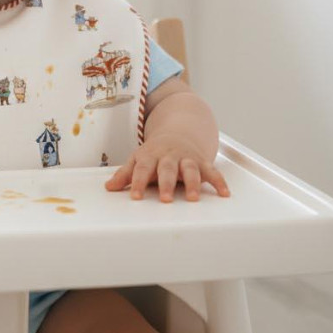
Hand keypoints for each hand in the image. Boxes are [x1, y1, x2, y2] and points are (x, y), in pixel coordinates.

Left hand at [104, 134, 229, 202]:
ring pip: (190, 169)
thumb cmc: (156, 152)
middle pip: (167, 169)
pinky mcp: (202, 162)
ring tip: (193, 198)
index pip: (142, 169)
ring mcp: (187, 158)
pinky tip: (224, 193)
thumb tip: (108, 187)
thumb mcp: (138, 159)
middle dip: (166, 183)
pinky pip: (212, 171)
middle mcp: (169, 156)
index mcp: (151, 156)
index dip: (138, 182)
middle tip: (165, 199)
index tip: (135, 197)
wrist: (179, 132)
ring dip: (192, 183)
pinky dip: (219, 181)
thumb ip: (125, 174)